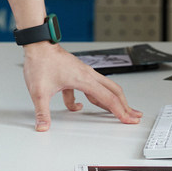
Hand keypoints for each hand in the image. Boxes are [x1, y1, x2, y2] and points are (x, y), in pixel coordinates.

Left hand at [22, 43, 142, 130]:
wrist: (37, 43)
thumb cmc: (40, 61)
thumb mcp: (39, 91)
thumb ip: (42, 112)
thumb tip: (43, 126)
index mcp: (84, 79)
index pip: (108, 98)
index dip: (120, 112)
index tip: (129, 121)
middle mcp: (87, 74)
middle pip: (113, 90)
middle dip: (125, 105)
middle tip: (134, 116)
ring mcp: (82, 72)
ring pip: (102, 87)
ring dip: (110, 100)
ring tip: (116, 111)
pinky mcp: (75, 71)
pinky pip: (87, 87)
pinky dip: (88, 97)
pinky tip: (79, 106)